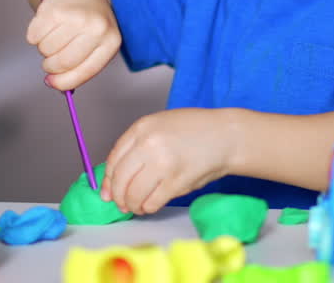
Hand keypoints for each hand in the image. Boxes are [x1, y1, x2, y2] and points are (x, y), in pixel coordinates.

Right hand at [25, 0, 120, 89]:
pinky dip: (34, 36)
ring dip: (43, 48)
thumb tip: (54, 84)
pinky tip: (44, 24)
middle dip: (50, 66)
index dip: (65, 82)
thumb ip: (79, 65)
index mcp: (111, 40)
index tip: (52, 82)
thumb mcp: (94, 41)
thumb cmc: (87, 20)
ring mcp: (76, 17)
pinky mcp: (54, 9)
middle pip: (63, 62)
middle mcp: (96, 28)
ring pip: (46, 49)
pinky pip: (33, 36)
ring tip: (52, 35)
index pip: (86, 71)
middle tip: (48, 61)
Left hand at [99, 108, 237, 214]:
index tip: (107, 192)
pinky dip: (148, 208)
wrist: (225, 136)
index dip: (108, 180)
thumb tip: (115, 178)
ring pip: (134, 194)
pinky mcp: (176, 181)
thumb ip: (137, 146)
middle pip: (120, 179)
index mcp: (142, 127)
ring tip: (136, 206)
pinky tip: (150, 205)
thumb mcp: (160, 126)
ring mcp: (162, 163)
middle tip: (121, 204)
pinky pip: (152, 202)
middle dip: (118, 197)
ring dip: (132, 205)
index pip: (113, 159)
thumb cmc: (194, 131)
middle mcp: (148, 144)